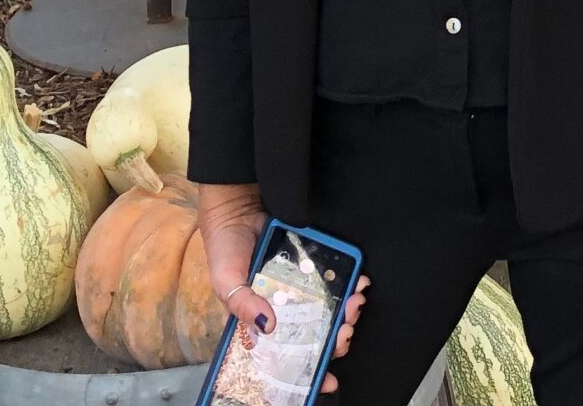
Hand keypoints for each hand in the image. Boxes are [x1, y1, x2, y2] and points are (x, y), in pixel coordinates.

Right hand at [197, 184, 369, 394]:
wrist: (237, 203)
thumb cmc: (224, 248)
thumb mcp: (226, 282)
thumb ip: (244, 306)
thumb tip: (270, 327)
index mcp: (266, 320)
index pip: (290, 352)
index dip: (310, 368)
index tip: (329, 380)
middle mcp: (288, 305)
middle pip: (318, 332)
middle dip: (335, 338)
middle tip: (345, 332)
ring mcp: (303, 283)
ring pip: (331, 307)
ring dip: (346, 312)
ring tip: (354, 305)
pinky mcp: (314, 261)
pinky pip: (336, 276)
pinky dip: (349, 281)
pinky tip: (357, 282)